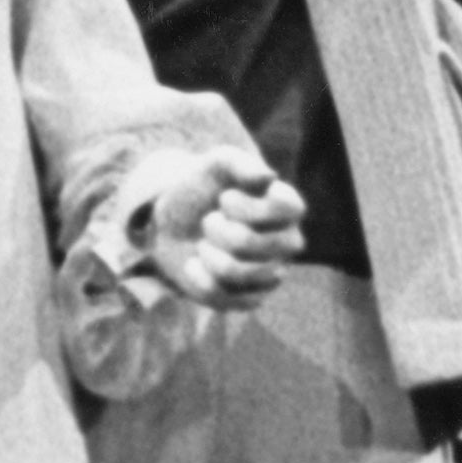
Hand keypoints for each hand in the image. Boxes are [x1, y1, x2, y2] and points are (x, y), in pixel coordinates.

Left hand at [129, 137, 303, 309]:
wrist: (173, 222)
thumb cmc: (202, 188)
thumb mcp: (215, 164)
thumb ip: (240, 163)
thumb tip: (268, 178)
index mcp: (288, 207)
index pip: (286, 211)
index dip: (247, 206)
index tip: (226, 197)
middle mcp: (288, 242)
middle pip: (251, 242)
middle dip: (216, 229)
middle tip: (208, 221)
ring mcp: (271, 273)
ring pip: (238, 273)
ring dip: (208, 254)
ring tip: (203, 243)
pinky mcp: (250, 299)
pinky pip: (225, 297)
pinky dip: (200, 278)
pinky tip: (195, 265)